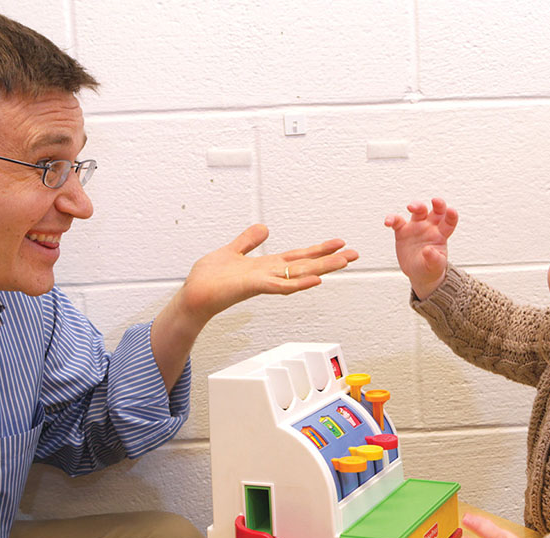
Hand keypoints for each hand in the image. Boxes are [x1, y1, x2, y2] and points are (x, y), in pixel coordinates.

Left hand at [176, 224, 358, 325]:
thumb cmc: (209, 279)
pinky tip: (316, 279)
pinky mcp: (254, 286)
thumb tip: (265, 228)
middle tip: (355, 253)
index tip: (339, 243)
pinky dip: (299, 283)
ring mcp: (264, 281)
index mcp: (266, 266)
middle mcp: (269, 274)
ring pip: (300, 273)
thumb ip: (248, 241)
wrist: (195, 297)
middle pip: (305, 264)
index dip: (318, 249)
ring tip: (344, 261)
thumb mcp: (231, 251)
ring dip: (323, 267)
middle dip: (330, 258)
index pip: (298, 256)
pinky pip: (281, 285)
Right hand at [383, 197, 457, 299]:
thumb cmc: (430, 269)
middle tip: (434, 200)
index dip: (451, 215)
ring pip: (418, 211)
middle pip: (436, 211)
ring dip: (416, 206)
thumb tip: (428, 250)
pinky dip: (392, 219)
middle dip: (437, 204)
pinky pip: (397, 221)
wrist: (418, 274)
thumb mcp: (435, 267)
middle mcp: (430, 228)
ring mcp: (416, 228)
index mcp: (441, 235)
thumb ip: (434, 258)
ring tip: (410, 207)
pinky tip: (388, 222)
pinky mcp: (402, 231)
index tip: (451, 211)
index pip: (448, 222)